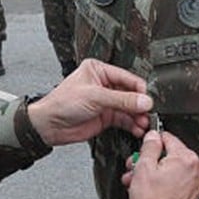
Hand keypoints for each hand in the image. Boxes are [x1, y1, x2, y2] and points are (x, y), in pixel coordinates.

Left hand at [27, 59, 152, 145]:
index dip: (139, 89)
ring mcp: (105, 101)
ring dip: (138, 116)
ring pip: (129, 108)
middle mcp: (104, 84)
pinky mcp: (106, 116)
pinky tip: (137, 129)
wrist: (49, 125)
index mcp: (99, 70)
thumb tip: (144, 100)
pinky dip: (132, 124)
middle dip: (140, 104)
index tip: (148, 100)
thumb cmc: (62, 103)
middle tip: (148, 113)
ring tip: (144, 123)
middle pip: (130, 93)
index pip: (126, 77)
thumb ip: (122, 100)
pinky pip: (124, 119)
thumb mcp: (95, 97)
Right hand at [123, 131, 198, 198]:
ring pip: (172, 166)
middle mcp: (198, 169)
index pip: (167, 137)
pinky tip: (150, 186)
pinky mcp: (194, 193)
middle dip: (151, 159)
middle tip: (137, 167)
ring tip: (140, 180)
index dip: (151, 142)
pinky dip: (164, 180)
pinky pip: (177, 178)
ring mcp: (198, 182)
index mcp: (188, 159)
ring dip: (154, 171)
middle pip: (170, 153)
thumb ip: (149, 145)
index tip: (143, 148)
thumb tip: (153, 135)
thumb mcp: (143, 167)